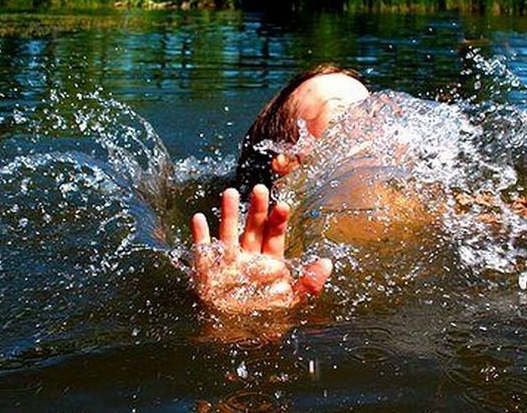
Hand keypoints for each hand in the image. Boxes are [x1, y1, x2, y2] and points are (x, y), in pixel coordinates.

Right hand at [190, 184, 332, 312]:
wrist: (234, 338)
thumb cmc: (264, 319)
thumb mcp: (290, 303)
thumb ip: (308, 284)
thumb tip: (327, 263)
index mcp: (268, 262)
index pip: (274, 236)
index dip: (278, 220)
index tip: (282, 205)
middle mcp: (248, 257)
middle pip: (253, 227)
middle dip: (257, 209)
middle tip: (261, 188)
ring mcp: (227, 261)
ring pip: (228, 231)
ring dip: (229, 213)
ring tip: (231, 192)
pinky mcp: (207, 269)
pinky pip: (202, 249)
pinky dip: (200, 234)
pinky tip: (199, 218)